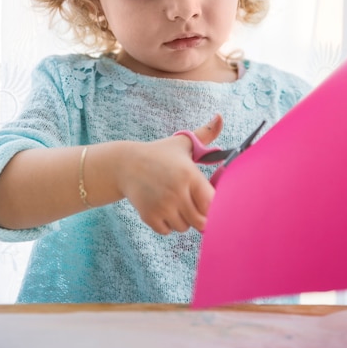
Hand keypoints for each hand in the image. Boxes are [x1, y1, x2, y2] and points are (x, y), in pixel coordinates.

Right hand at [116, 114, 222, 234]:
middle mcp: (177, 192)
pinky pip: (168, 231)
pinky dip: (167, 224)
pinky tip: (163, 208)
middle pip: (201, 221)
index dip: (213, 205)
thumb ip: (206, 133)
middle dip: (200, 216)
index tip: (208, 199)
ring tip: (175, 202)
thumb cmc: (159, 154)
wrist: (126, 164)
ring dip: (183, 220)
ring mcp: (163, 206)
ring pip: (184, 227)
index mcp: (189, 175)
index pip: (213, 204)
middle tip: (192, 203)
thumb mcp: (183, 143)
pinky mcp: (149, 217)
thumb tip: (220, 116)